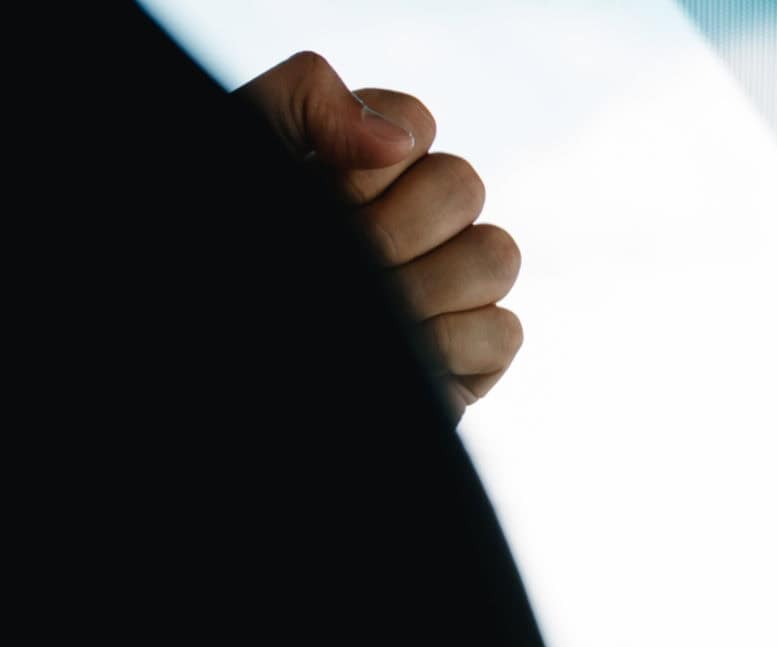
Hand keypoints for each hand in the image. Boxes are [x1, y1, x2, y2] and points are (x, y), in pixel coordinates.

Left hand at [236, 52, 523, 414]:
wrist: (213, 354)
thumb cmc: (220, 249)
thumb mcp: (242, 151)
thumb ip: (305, 97)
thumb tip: (399, 142)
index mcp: (357, 167)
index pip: (414, 124)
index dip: (371, 164)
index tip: (319, 196)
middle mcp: (412, 221)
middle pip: (464, 185)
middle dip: (397, 226)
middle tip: (345, 261)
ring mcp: (448, 289)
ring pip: (496, 255)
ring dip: (427, 284)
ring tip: (371, 310)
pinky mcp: (470, 358)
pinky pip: (502, 331)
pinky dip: (451, 343)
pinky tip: (401, 354)